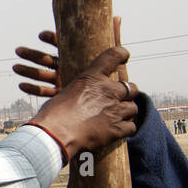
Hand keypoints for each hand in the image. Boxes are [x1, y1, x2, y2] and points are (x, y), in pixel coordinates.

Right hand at [14, 17, 128, 97]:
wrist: (110, 100)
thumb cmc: (112, 77)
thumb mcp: (112, 58)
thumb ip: (113, 39)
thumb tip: (116, 17)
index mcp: (76, 56)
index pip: (61, 45)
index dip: (51, 39)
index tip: (41, 35)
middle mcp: (67, 67)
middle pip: (46, 59)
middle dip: (32, 55)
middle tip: (18, 51)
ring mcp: (62, 80)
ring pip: (42, 74)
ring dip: (27, 70)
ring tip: (15, 67)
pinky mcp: (61, 94)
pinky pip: (44, 91)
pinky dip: (32, 88)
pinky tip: (21, 85)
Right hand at [27, 46, 137, 160]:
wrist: (56, 133)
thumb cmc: (54, 114)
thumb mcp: (64, 93)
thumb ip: (80, 92)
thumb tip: (82, 98)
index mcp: (92, 78)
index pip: (113, 56)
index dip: (121, 54)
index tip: (124, 55)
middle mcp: (108, 91)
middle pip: (132, 88)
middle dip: (127, 93)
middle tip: (119, 98)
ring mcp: (115, 110)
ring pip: (133, 108)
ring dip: (127, 112)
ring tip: (117, 116)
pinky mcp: (117, 129)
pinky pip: (131, 127)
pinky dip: (126, 128)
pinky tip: (117, 129)